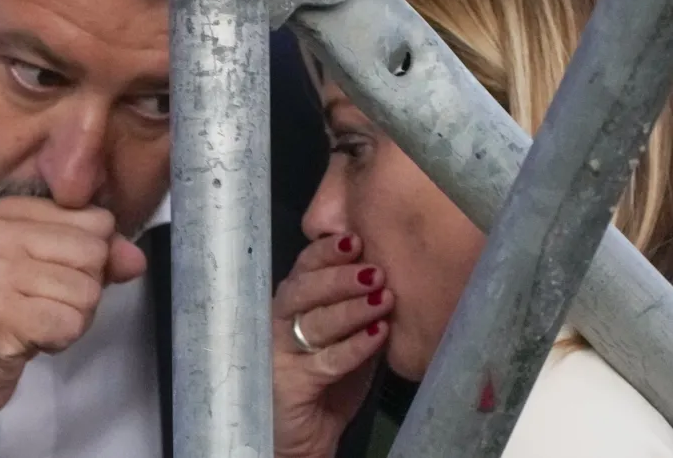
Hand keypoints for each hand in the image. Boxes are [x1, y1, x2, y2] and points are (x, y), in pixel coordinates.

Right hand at [0, 197, 146, 438]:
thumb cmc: (4, 311)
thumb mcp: (50, 268)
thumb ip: (99, 256)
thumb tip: (136, 258)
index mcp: (11, 211)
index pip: (98, 221)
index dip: (92, 258)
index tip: (54, 274)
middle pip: (96, 254)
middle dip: (85, 290)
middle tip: (45, 304)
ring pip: (88, 292)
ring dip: (73, 318)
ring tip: (35, 320)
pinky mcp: (0, 315)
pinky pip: (71, 323)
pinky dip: (61, 339)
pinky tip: (31, 339)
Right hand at [273, 234, 392, 457]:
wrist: (308, 434)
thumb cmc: (329, 377)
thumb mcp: (346, 334)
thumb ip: (358, 304)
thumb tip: (392, 269)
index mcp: (294, 301)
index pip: (304, 267)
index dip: (327, 251)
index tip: (356, 240)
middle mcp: (280, 321)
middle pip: (304, 289)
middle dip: (339, 277)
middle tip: (375, 271)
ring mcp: (281, 352)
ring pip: (314, 322)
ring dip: (351, 309)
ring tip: (383, 299)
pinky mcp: (290, 383)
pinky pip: (324, 360)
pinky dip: (354, 347)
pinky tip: (378, 334)